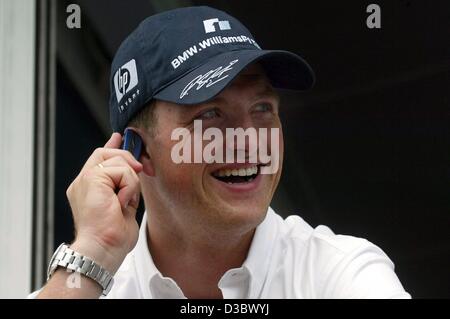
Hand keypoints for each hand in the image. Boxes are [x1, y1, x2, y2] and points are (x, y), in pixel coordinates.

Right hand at [66, 133, 142, 273]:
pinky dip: (129, 186)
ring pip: (117, 161)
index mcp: (89, 189)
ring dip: (130, 180)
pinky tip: (123, 201)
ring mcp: (85, 180)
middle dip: (128, 159)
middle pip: (106, 153)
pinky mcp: (91, 179)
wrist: (102, 249)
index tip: (119, 137)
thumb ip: (126, 186)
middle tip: (142, 170)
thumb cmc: (113, 237)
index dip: (111, 147)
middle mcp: (83, 182)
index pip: (99, 160)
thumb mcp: (124, 206)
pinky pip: (121, 170)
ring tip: (126, 200)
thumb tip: (135, 170)